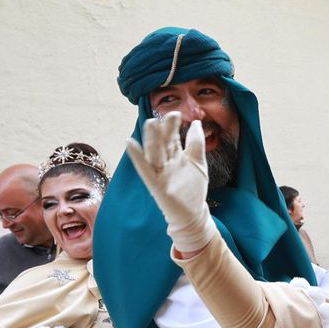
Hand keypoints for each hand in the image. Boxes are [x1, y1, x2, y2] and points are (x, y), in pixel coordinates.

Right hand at [125, 113, 214, 253]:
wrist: (193, 215)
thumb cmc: (193, 189)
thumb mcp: (198, 163)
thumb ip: (196, 143)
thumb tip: (196, 122)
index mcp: (175, 156)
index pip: (172, 137)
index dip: (173, 126)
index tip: (176, 113)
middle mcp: (165, 163)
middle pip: (163, 143)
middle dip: (164, 130)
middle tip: (165, 115)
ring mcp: (160, 174)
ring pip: (154, 154)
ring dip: (151, 139)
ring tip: (150, 123)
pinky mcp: (156, 186)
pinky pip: (145, 170)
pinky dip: (138, 158)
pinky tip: (130, 144)